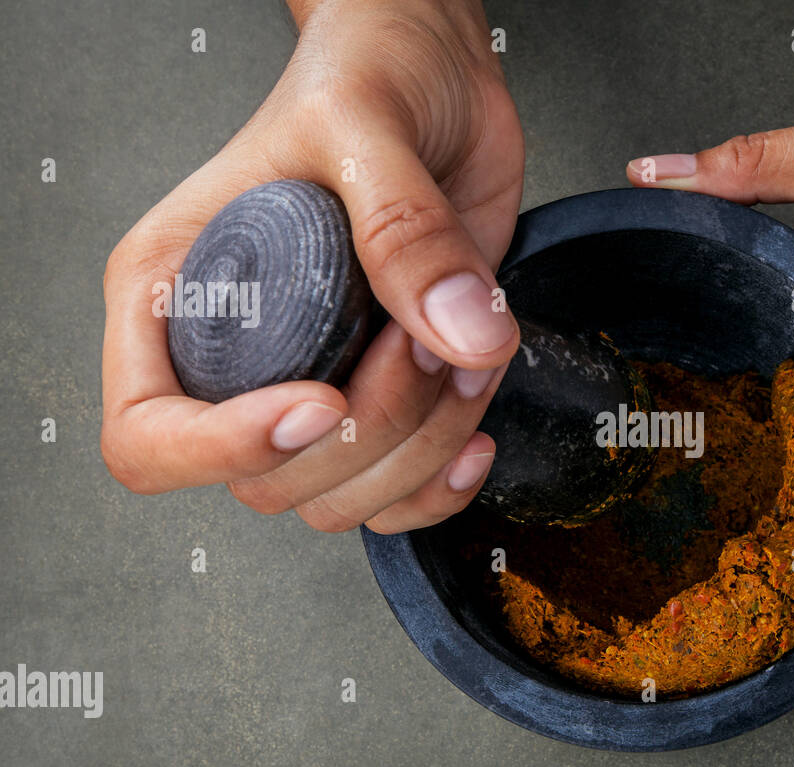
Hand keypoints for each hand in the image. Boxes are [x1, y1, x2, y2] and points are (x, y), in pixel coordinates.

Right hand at [101, 0, 523, 532]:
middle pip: (271, 480)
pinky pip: (398, 497)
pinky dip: (443, 481)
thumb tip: (460, 332)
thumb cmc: (364, 73)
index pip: (148, 437)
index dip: (226, 448)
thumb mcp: (364, 122)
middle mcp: (240, 357)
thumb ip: (405, 230)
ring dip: (422, 448)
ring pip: (344, 497)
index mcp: (178, 294)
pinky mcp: (386, 396)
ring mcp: (315, 384)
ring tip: (464, 354)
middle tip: (423, 336)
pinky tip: (475, 423)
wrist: (437, 77)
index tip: (317, 399)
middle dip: (368, 429)